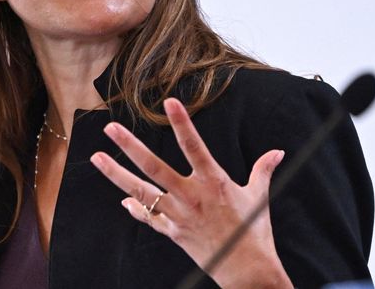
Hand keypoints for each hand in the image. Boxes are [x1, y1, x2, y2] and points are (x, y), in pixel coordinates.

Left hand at [90, 98, 292, 288]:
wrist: (247, 271)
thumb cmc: (254, 232)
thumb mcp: (259, 196)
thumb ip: (263, 170)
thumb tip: (277, 151)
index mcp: (213, 182)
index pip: (194, 145)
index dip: (182, 123)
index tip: (169, 102)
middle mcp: (191, 196)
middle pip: (154, 167)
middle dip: (130, 146)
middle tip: (110, 128)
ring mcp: (178, 214)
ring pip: (141, 191)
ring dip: (116, 174)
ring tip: (97, 158)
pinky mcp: (173, 232)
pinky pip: (150, 218)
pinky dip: (136, 210)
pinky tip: (123, 202)